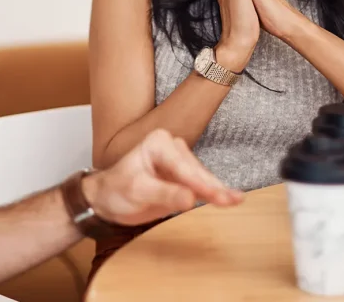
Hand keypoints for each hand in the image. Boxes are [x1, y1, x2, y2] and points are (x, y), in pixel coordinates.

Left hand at [83, 129, 242, 226]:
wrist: (107, 199)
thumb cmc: (116, 190)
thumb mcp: (137, 192)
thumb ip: (164, 194)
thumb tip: (190, 199)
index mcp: (157, 143)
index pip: (182, 166)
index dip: (199, 183)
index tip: (216, 196)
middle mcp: (171, 147)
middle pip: (197, 170)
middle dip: (213, 186)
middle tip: (232, 200)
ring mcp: (179, 162)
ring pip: (203, 178)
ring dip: (218, 190)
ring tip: (235, 201)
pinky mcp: (183, 177)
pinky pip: (201, 185)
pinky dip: (214, 194)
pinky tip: (231, 199)